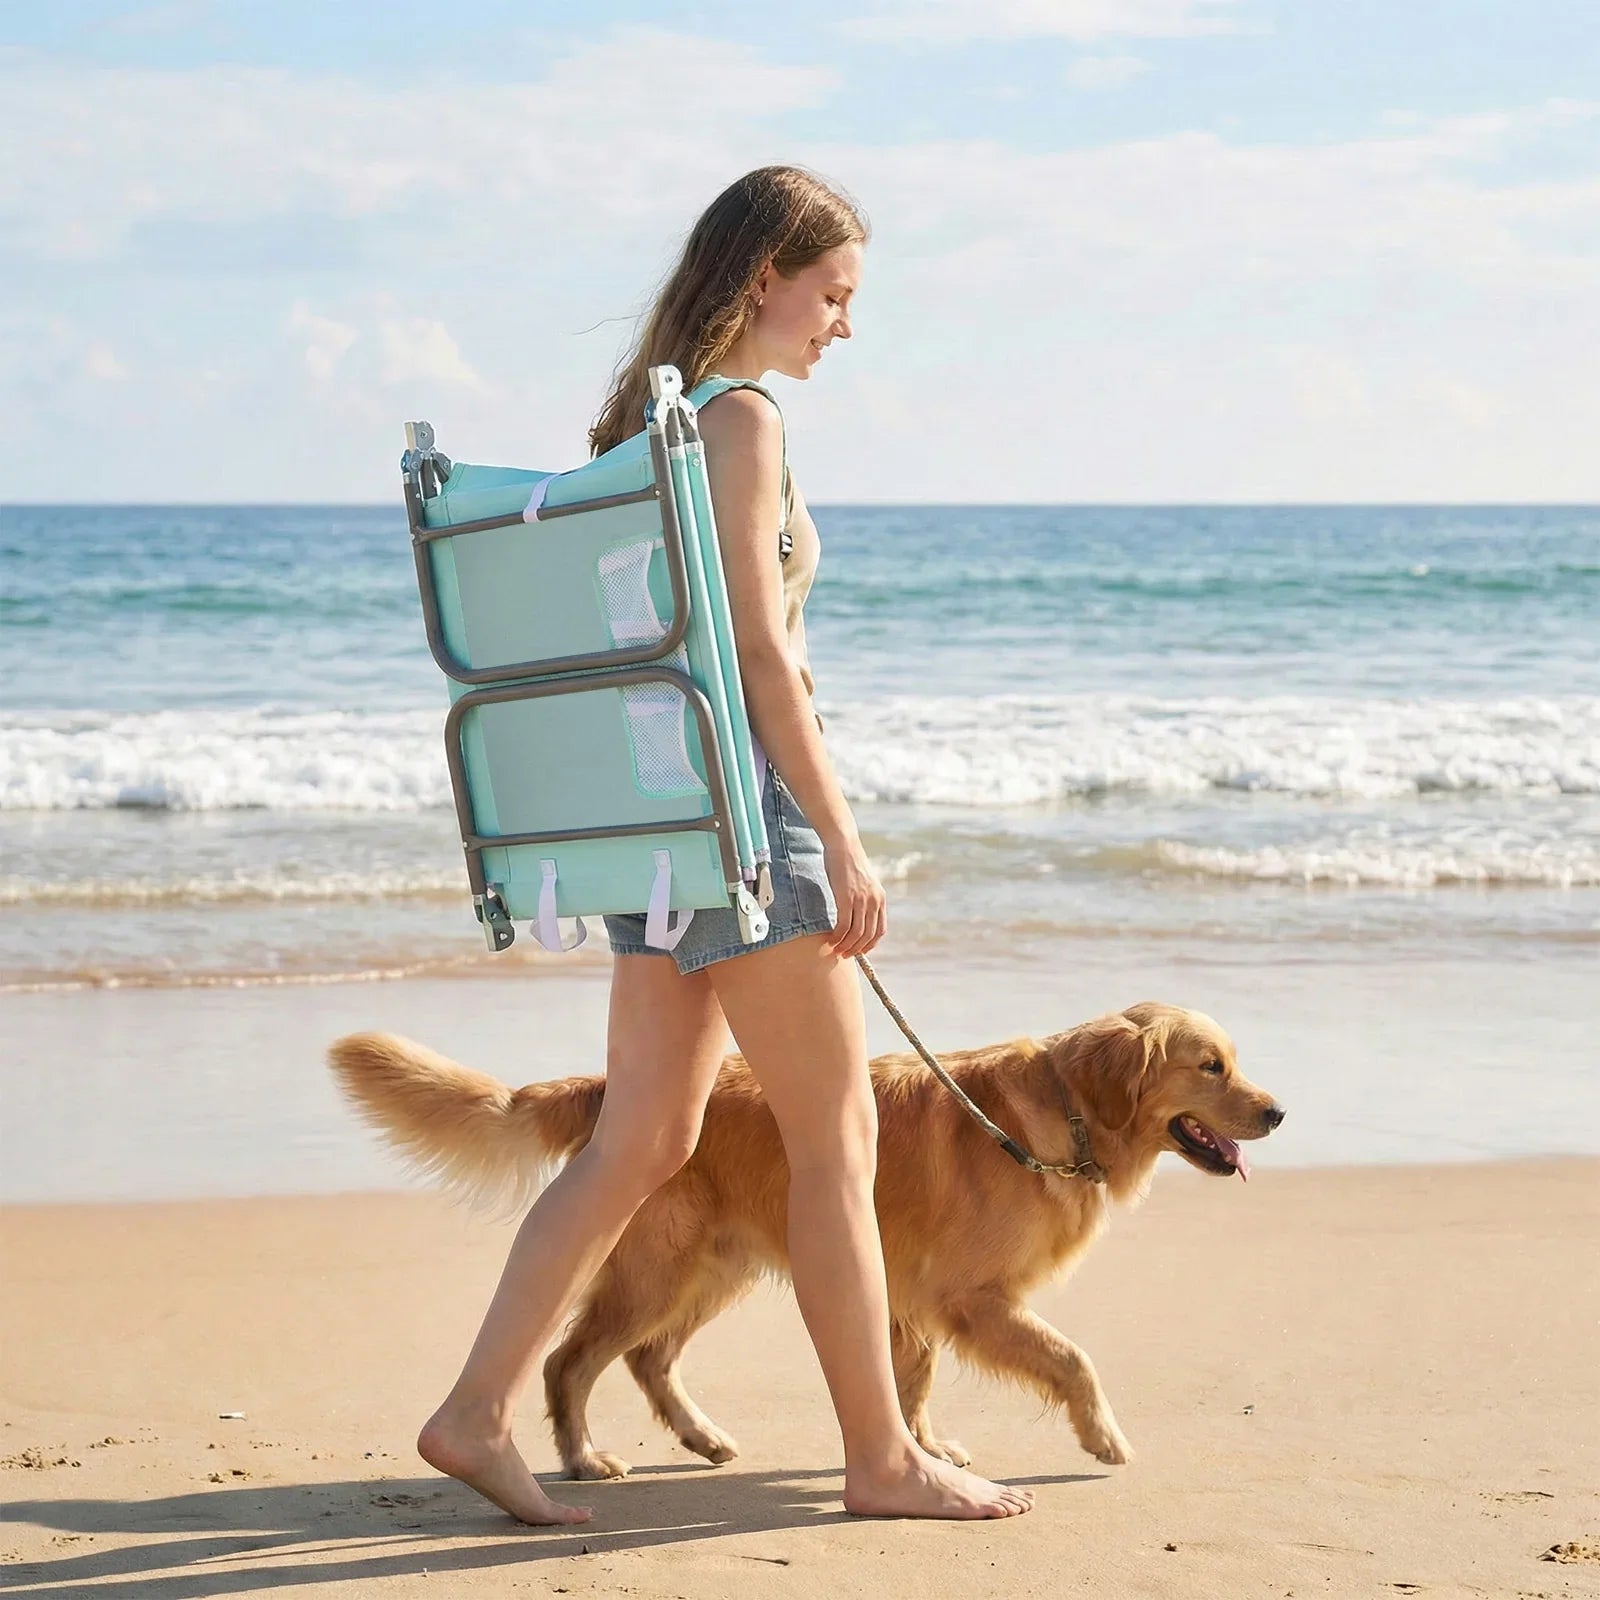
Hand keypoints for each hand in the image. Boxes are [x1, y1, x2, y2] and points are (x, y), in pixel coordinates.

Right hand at [822, 835, 886, 958]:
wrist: (843, 845)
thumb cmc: (849, 862)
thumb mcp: (864, 882)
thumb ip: (865, 898)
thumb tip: (857, 915)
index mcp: (880, 898)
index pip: (880, 930)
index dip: (870, 944)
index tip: (860, 950)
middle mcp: (874, 901)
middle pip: (868, 935)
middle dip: (856, 949)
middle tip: (844, 955)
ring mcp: (861, 900)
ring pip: (856, 933)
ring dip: (845, 946)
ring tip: (835, 950)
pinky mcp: (846, 898)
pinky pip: (843, 925)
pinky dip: (837, 937)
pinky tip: (830, 940)